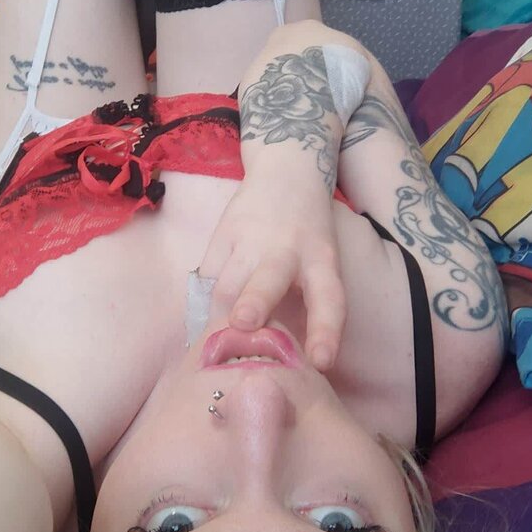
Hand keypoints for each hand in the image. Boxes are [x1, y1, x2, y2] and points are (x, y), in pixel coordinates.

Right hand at [199, 174, 345, 371]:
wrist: (287, 168)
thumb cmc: (308, 233)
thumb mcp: (321, 259)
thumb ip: (305, 301)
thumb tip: (282, 359)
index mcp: (321, 259)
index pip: (329, 297)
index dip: (325, 331)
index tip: (321, 363)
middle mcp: (286, 249)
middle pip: (268, 279)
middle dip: (254, 302)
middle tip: (243, 323)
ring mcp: (250, 239)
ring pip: (226, 284)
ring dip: (218, 319)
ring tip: (214, 350)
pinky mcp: (222, 233)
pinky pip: (205, 279)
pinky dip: (203, 306)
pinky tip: (203, 327)